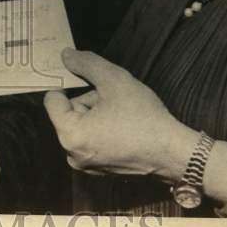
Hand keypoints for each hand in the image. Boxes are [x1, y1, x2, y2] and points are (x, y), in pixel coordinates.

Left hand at [44, 49, 198, 181]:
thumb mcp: (114, 80)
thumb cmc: (142, 117)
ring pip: (83, 125)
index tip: (89, 82)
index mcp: (70, 135)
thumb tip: (64, 55)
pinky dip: (104, 130)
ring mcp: (87, 166)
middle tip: (114, 100)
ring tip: (123, 113)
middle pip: (70, 113)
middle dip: (90, 101)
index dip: (69, 86)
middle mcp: (72, 155)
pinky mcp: (102, 171)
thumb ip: (86, 64)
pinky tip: (125, 128)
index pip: (53, 100)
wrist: (173, 153)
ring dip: (98, 114)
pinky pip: (94, 140)